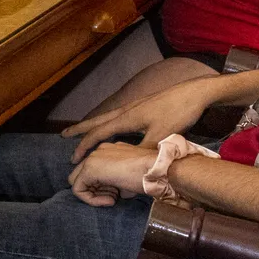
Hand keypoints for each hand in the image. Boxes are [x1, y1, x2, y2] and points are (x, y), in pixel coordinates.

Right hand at [63, 72, 227, 158]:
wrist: (195, 93)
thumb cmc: (178, 112)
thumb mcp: (161, 136)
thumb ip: (143, 150)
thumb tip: (129, 164)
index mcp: (126, 118)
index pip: (98, 133)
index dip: (84, 146)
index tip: (73, 158)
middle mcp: (126, 111)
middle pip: (96, 121)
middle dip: (79, 129)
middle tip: (63, 135)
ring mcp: (135, 108)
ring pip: (106, 118)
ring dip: (93, 125)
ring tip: (84, 130)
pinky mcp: (144, 108)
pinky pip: (117, 117)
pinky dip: (108, 124)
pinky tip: (113, 127)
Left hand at [69, 140, 155, 205]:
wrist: (159, 169)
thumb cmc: (151, 174)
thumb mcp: (131, 178)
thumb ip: (118, 183)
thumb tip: (115, 193)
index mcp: (108, 150)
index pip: (94, 172)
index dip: (104, 187)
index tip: (118, 194)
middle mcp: (98, 151)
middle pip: (82, 176)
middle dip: (96, 190)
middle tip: (114, 197)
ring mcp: (92, 158)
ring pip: (78, 182)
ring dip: (95, 195)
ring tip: (114, 198)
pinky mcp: (89, 169)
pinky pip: (78, 189)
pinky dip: (91, 200)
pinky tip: (111, 201)